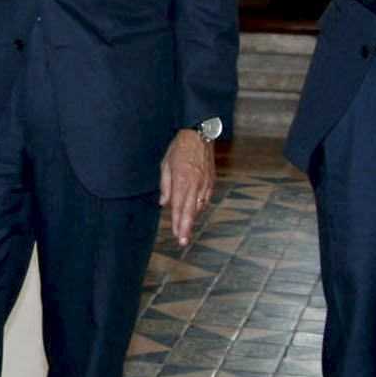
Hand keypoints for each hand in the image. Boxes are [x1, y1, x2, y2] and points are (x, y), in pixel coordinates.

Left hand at [158, 128, 215, 249]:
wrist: (200, 134)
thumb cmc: (180, 148)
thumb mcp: (166, 164)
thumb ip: (165, 185)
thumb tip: (164, 203)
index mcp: (182, 181)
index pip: (180, 207)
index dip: (178, 223)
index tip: (177, 235)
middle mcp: (195, 185)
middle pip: (191, 211)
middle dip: (186, 228)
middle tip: (183, 242)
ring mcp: (205, 183)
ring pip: (199, 206)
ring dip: (192, 218)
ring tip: (186, 230)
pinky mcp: (211, 181)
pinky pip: (205, 198)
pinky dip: (200, 206)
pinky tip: (195, 212)